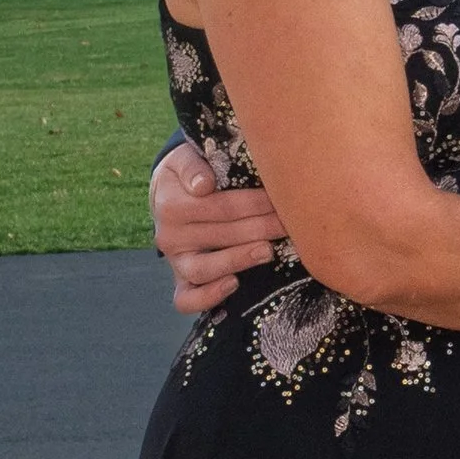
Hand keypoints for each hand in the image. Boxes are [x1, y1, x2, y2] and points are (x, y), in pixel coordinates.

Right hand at [151, 141, 287, 315]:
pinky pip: (187, 299)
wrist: (169, 195)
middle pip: (221, 235)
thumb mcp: (184, 159)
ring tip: (268, 251)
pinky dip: (207, 297)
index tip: (282, 198)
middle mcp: (169, 236)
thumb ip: (192, 166)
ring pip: (203, 269)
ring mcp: (175, 261)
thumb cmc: (191, 173)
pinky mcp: (181, 280)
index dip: (255, 203)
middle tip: (290, 223)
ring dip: (239, 260)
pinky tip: (234, 284)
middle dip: (261, 228)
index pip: (221, 206)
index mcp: (171, 205)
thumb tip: (204, 185)